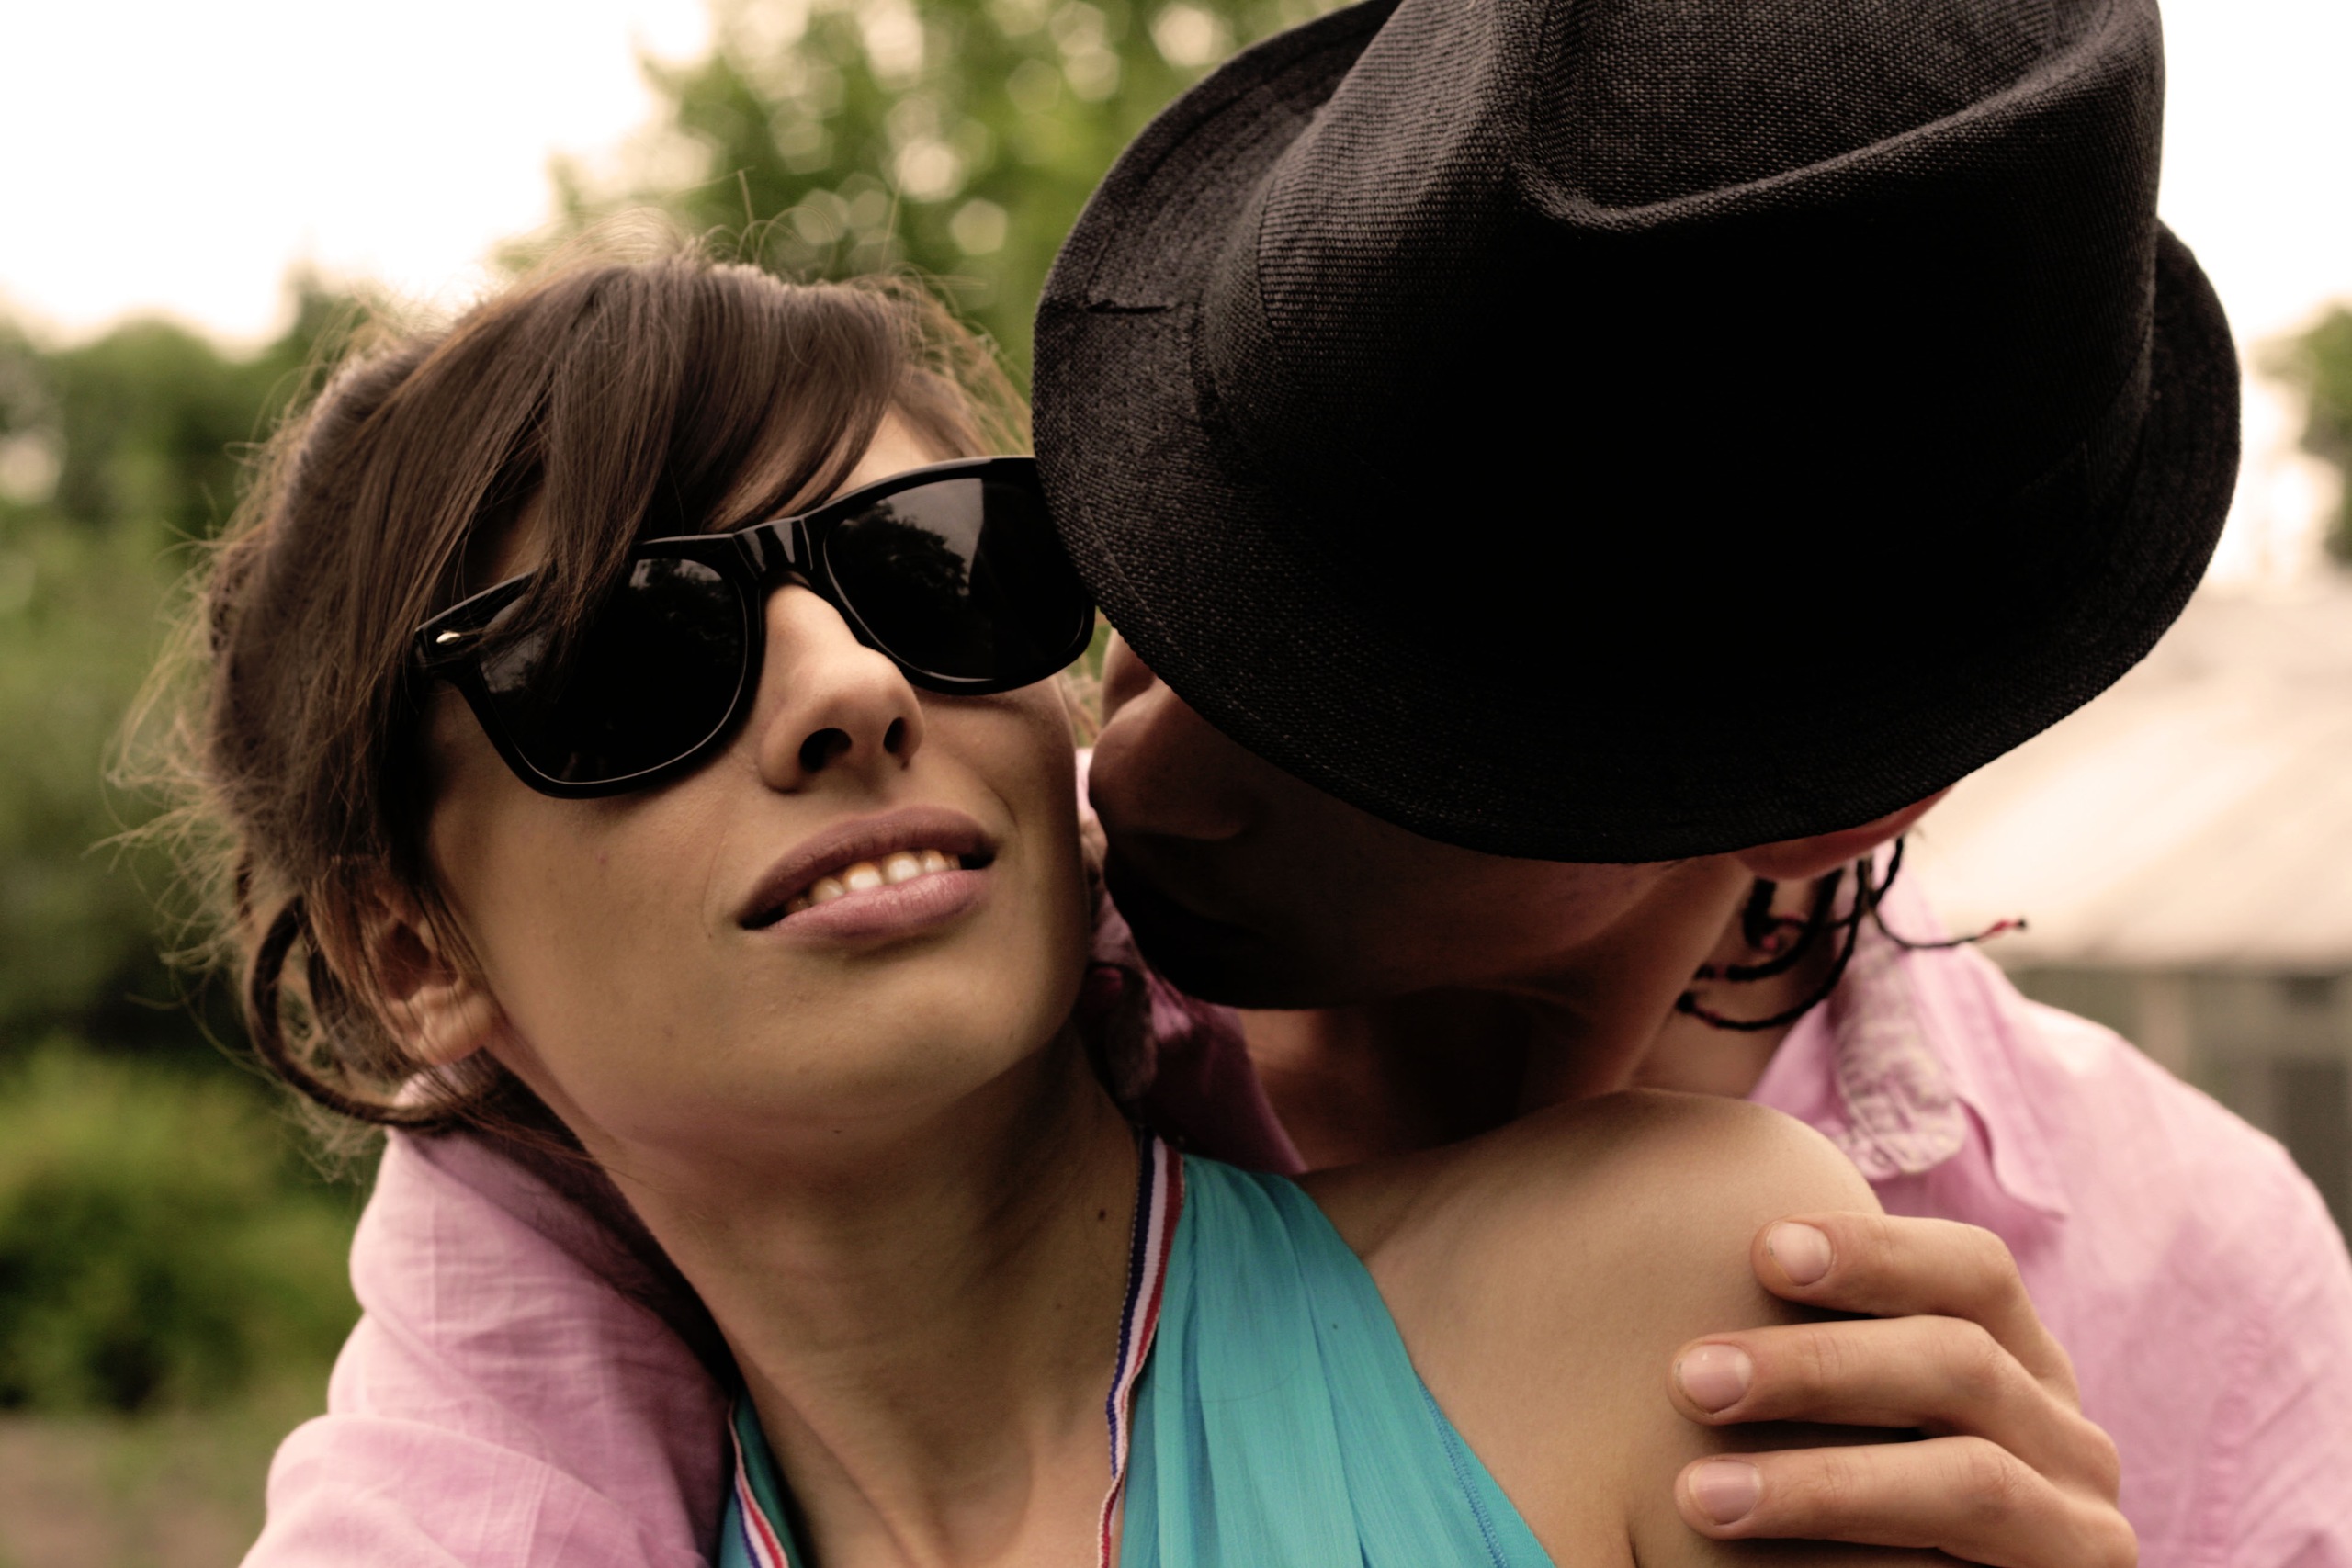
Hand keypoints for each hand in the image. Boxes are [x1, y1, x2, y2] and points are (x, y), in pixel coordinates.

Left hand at [1665, 1213, 2133, 1567]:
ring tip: (1699, 1496)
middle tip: (1689, 1380)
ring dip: (1822, 1483)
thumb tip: (1672, 1286)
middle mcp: (2064, 1433)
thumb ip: (1808, 1355)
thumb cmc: (1845, 1515)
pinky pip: (1975, 1563)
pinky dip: (1866, 1554)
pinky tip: (1767, 1566)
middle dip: (1816, 1366)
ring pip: (1968, 1478)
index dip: (1874, 1251)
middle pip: (1960, 1360)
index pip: (1973, 1270)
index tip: (1760, 1250)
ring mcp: (2079, 1523)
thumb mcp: (1848, 1424)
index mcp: (2015, 1362)